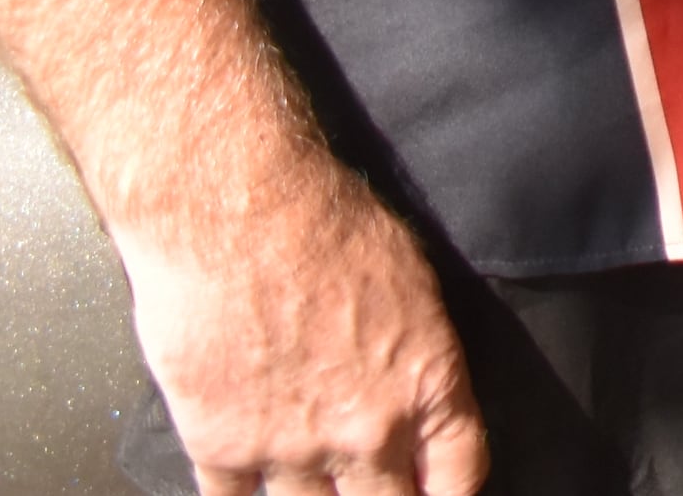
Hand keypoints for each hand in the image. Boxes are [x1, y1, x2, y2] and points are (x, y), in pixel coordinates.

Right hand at [119, 149, 487, 495]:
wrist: (234, 214)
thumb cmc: (323, 222)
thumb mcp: (412, 281)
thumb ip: (419, 351)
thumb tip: (419, 384)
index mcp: (426, 383)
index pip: (460, 476)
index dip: (449, 495)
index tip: (436, 494)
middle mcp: (367, 429)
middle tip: (377, 491)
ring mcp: (293, 448)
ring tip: (317, 489)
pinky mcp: (222, 448)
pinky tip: (255, 491)